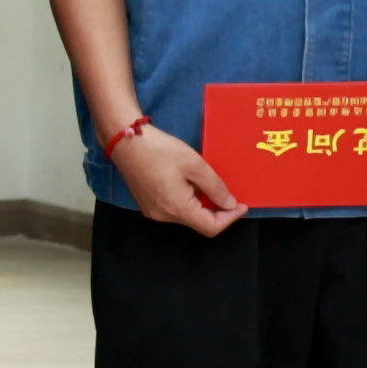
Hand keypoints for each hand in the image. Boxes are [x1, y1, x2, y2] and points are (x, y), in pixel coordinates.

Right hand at [110, 118, 248, 234]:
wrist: (125, 140)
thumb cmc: (160, 150)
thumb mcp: (194, 164)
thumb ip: (215, 187)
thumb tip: (229, 204)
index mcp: (177, 208)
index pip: (211, 227)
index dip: (230, 218)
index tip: (241, 205)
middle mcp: (164, 216)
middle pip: (198, 223)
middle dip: (217, 211)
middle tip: (227, 193)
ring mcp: (153, 211)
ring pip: (186, 216)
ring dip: (201, 205)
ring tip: (206, 185)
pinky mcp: (147, 204)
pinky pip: (173, 210)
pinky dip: (187, 202)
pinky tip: (187, 184)